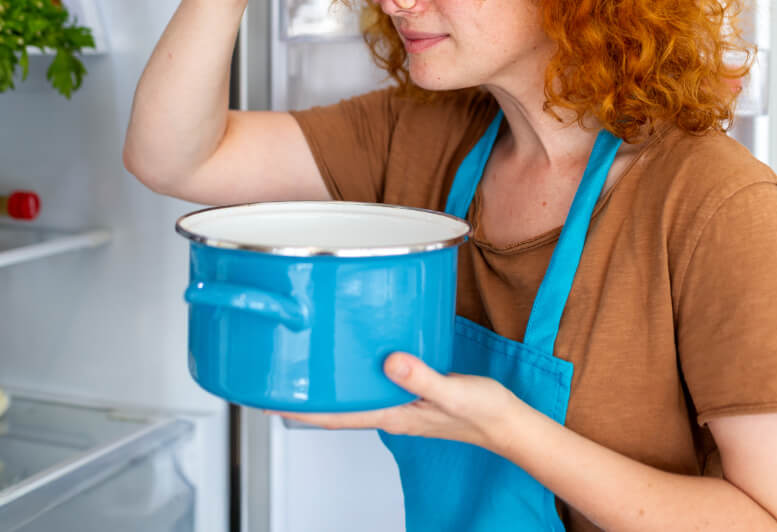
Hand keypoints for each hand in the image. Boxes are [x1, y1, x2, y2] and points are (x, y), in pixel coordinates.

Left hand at [276, 352, 525, 454]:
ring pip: (353, 394)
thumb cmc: (484, 413)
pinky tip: (355, 352)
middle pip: (336, 406)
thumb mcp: (453, 393)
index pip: (335, 415)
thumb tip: (389, 361)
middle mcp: (390, 411)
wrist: (509, 424)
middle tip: (275, 372)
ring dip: (327, 383)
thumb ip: (422, 377)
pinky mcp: (412, 391)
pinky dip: (356, 372)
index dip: (298, 408)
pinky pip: (374, 383)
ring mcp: (400, 403)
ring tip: (303, 361)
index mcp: (393, 415)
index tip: (267, 398)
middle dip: (304, 393)